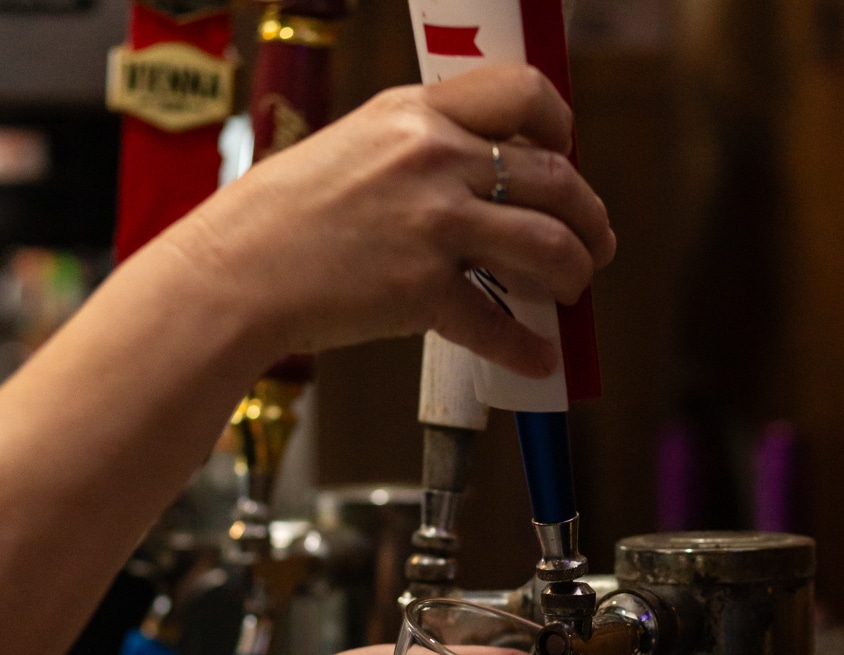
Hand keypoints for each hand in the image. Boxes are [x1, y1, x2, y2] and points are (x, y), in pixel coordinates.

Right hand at [168, 65, 615, 379]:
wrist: (234, 273)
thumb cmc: (280, 219)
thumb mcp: (352, 147)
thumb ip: (415, 152)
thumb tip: (478, 181)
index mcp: (415, 113)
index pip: (522, 93)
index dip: (562, 127)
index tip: (567, 157)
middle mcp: (432, 158)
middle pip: (554, 179)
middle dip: (588, 218)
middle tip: (593, 245)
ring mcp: (431, 224)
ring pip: (547, 245)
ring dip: (573, 274)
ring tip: (570, 291)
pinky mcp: (422, 290)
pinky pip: (498, 322)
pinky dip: (527, 347)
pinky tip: (538, 358)